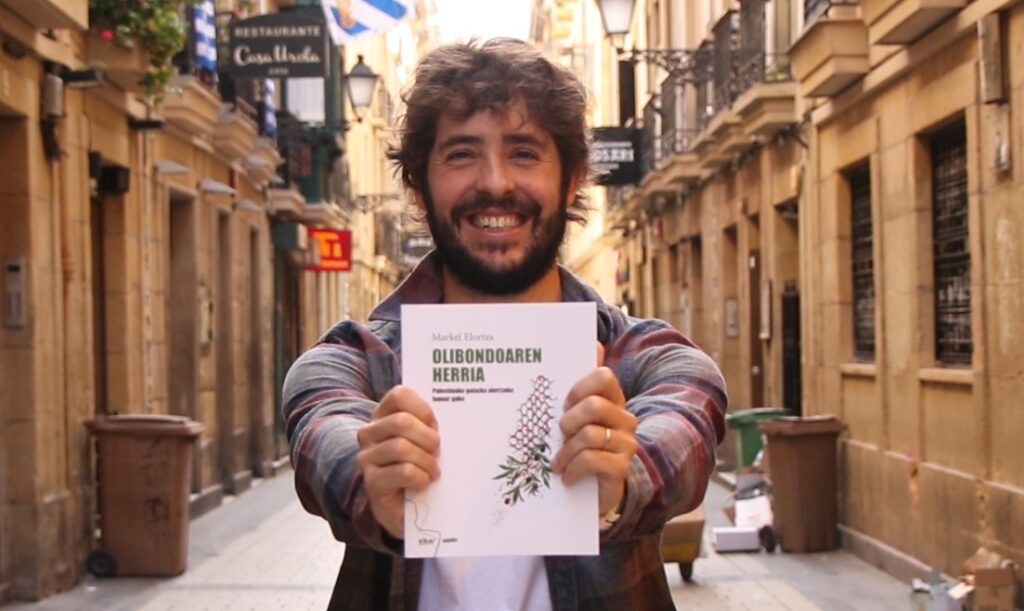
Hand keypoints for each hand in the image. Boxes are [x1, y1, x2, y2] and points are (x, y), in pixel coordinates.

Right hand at [355, 385, 439, 538]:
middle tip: (438, 451)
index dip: (422, 408)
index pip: (399, 395)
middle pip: (402, 422)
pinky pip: (403, 472)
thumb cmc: (419, 468)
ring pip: (401, 448)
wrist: (404, 510)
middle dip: (428, 437)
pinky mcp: (371, 481)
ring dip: (426, 461)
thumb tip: (455, 412)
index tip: (435, 424)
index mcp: (383, 416)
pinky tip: (424, 483)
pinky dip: (421, 477)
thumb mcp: (424, 442)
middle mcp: (369, 433)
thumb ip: (430, 425)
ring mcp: (367, 457)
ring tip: (434, 471)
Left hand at [551, 344, 636, 515]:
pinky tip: (567, 477)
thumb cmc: (584, 448)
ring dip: (565, 451)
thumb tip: (595, 342)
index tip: (564, 404)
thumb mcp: (578, 417)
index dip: (578, 388)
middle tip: (560, 435)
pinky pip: (591, 460)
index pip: (603, 376)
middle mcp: (625, 419)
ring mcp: (625, 444)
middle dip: (568, 421)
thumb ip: (584, 385)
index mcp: (614, 400)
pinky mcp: (621, 468)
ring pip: (588, 435)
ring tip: (558, 462)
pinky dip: (572, 468)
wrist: (597, 491)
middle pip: (593, 406)